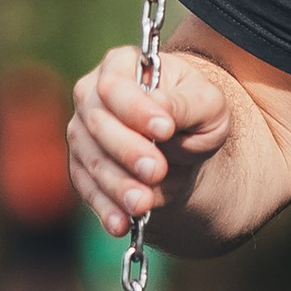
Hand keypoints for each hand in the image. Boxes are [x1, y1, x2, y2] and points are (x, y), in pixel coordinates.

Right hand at [68, 41, 236, 237]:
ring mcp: (83, 134)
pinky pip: (87, 190)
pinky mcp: (83, 169)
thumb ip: (187, 104)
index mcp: (121, 65)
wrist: (185, 150)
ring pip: (90, 160)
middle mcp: (92, 96)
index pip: (114, 85)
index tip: (164, 129)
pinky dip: (105, 209)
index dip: (135, 109)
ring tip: (142, 204)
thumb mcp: (207, 104)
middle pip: (97, 123)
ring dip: (116, 184)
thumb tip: (160, 110)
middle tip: (156, 170)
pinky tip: (121, 224)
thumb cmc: (196, 116)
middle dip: (127, 150)